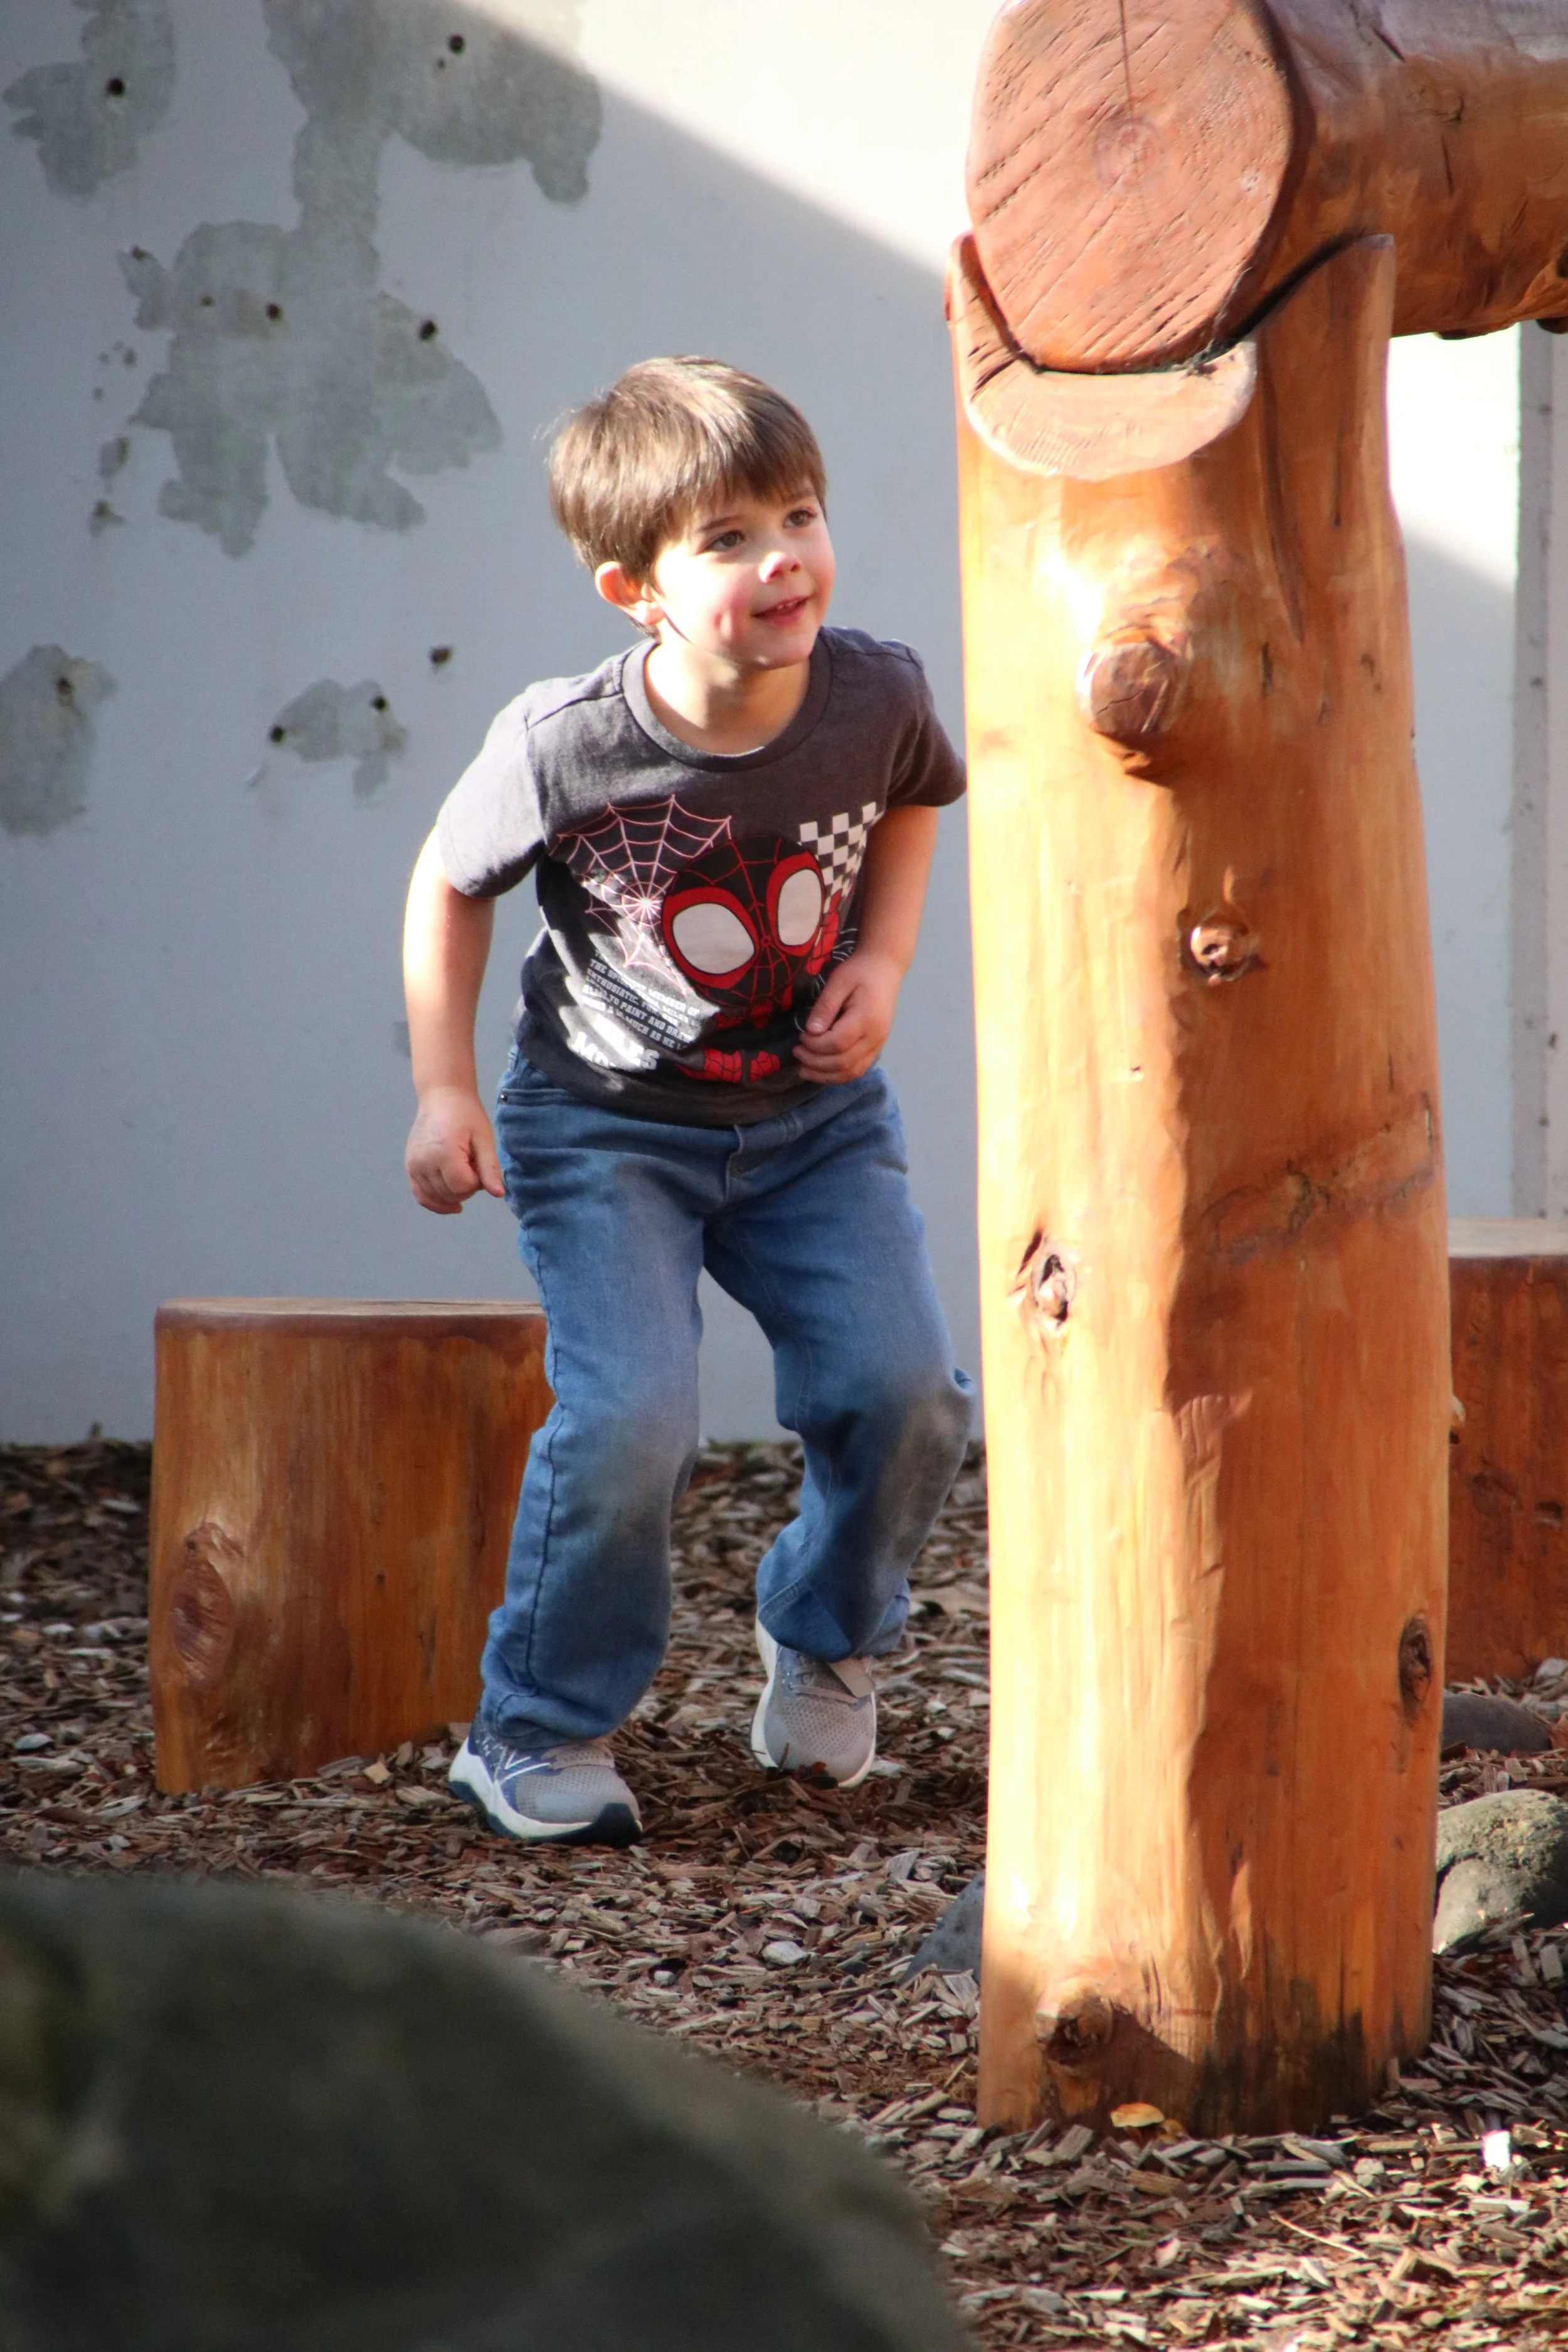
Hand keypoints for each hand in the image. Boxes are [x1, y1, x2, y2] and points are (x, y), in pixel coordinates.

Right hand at [405, 1086, 505, 1214]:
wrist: (442, 1097)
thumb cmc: (466, 1114)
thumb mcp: (484, 1139)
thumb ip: (490, 1168)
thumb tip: (499, 1194)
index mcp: (444, 1154)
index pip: (463, 1187)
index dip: (476, 1181)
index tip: (478, 1163)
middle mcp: (424, 1163)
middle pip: (450, 1194)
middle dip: (466, 1187)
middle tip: (471, 1164)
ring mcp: (413, 1166)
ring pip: (437, 1198)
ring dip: (453, 1192)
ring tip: (459, 1170)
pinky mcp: (409, 1168)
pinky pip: (421, 1195)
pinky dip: (436, 1202)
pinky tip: (451, 1204)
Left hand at [793, 949, 902, 1082]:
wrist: (885, 968)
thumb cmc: (860, 971)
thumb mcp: (839, 981)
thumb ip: (825, 1007)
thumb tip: (811, 1031)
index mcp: (866, 1018)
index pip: (837, 1043)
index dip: (815, 1045)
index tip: (801, 1036)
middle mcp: (875, 1037)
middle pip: (843, 1062)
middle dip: (815, 1062)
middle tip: (797, 1052)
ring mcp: (878, 1044)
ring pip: (852, 1072)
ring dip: (825, 1075)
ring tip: (804, 1069)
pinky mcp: (877, 1047)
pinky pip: (858, 1069)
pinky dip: (839, 1075)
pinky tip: (822, 1072)